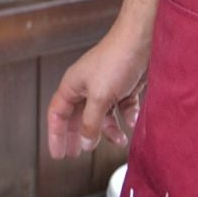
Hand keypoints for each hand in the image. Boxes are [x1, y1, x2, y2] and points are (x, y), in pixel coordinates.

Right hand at [46, 30, 147, 158]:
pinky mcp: (123, 86)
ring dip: (111, 130)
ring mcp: (105, 87)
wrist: (142, 42)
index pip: (57, 114)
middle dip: (81, 136)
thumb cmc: (116, 61)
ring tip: (120, 141)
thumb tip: (86, 143)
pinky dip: (127, 116)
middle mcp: (87, 87)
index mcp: (73, 86)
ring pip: (103, 116)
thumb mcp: (100, 98)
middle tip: (78, 155)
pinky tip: (133, 121)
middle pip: (79, 117)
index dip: (56, 135)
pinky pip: (121, 108)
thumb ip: (91, 123)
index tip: (58, 154)